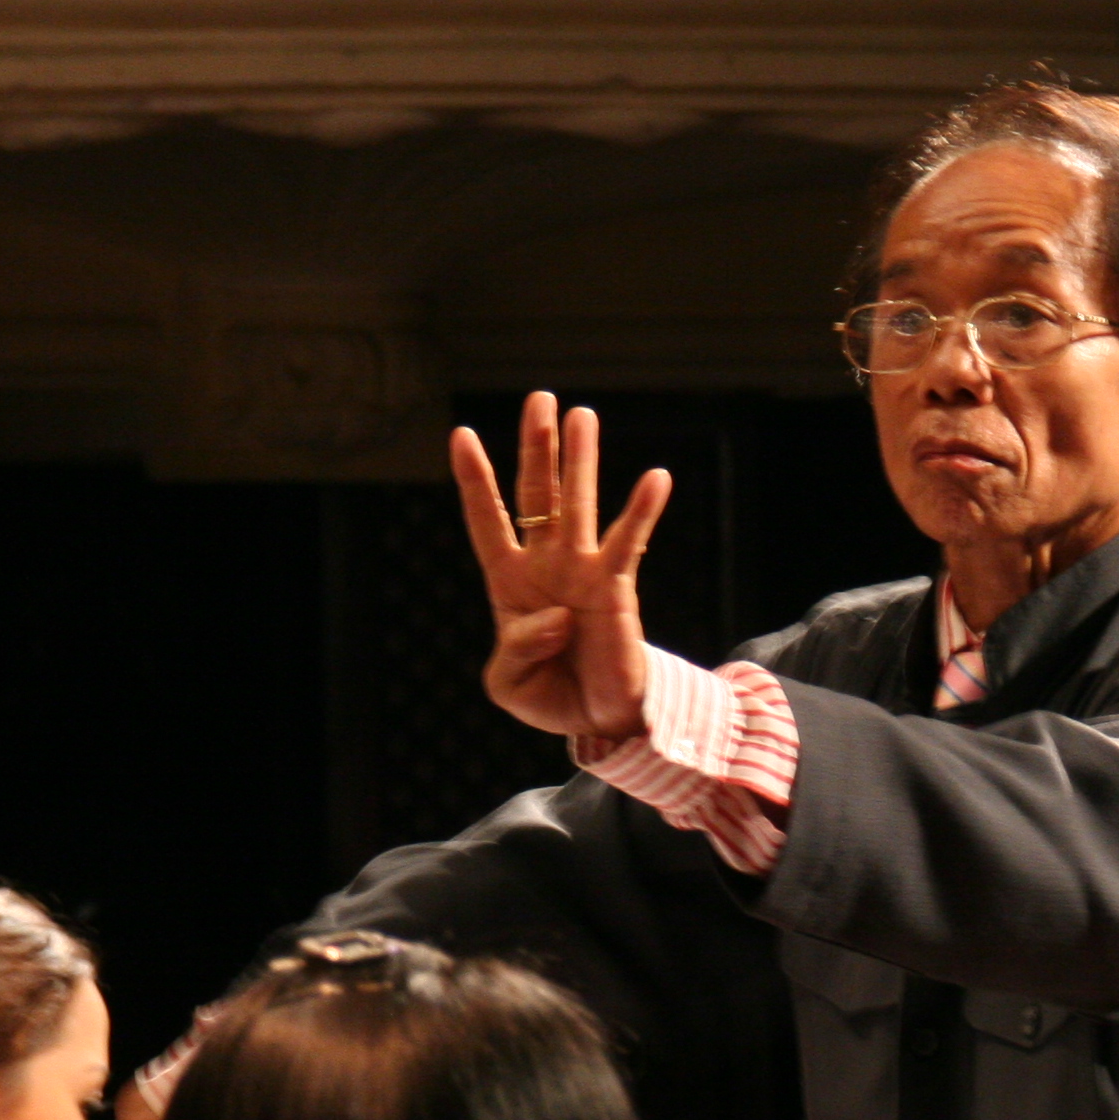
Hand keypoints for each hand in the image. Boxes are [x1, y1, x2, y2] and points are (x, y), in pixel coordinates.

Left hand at [452, 392, 674, 739]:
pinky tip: (656, 477)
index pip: (487, 520)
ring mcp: (582, 571)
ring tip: (582, 415)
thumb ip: (512, 651)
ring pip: (578, 504)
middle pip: (537, 494)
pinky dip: (641, 511)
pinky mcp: (616, 586)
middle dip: (536, 447)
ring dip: (580, 460)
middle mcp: (546, 565)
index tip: (462, 434)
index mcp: (510, 583)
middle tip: (540, 399)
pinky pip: (628, 543)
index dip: (474, 480)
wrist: (600, 720)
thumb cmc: (552, 694)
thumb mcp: (507, 684)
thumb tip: (555, 615)